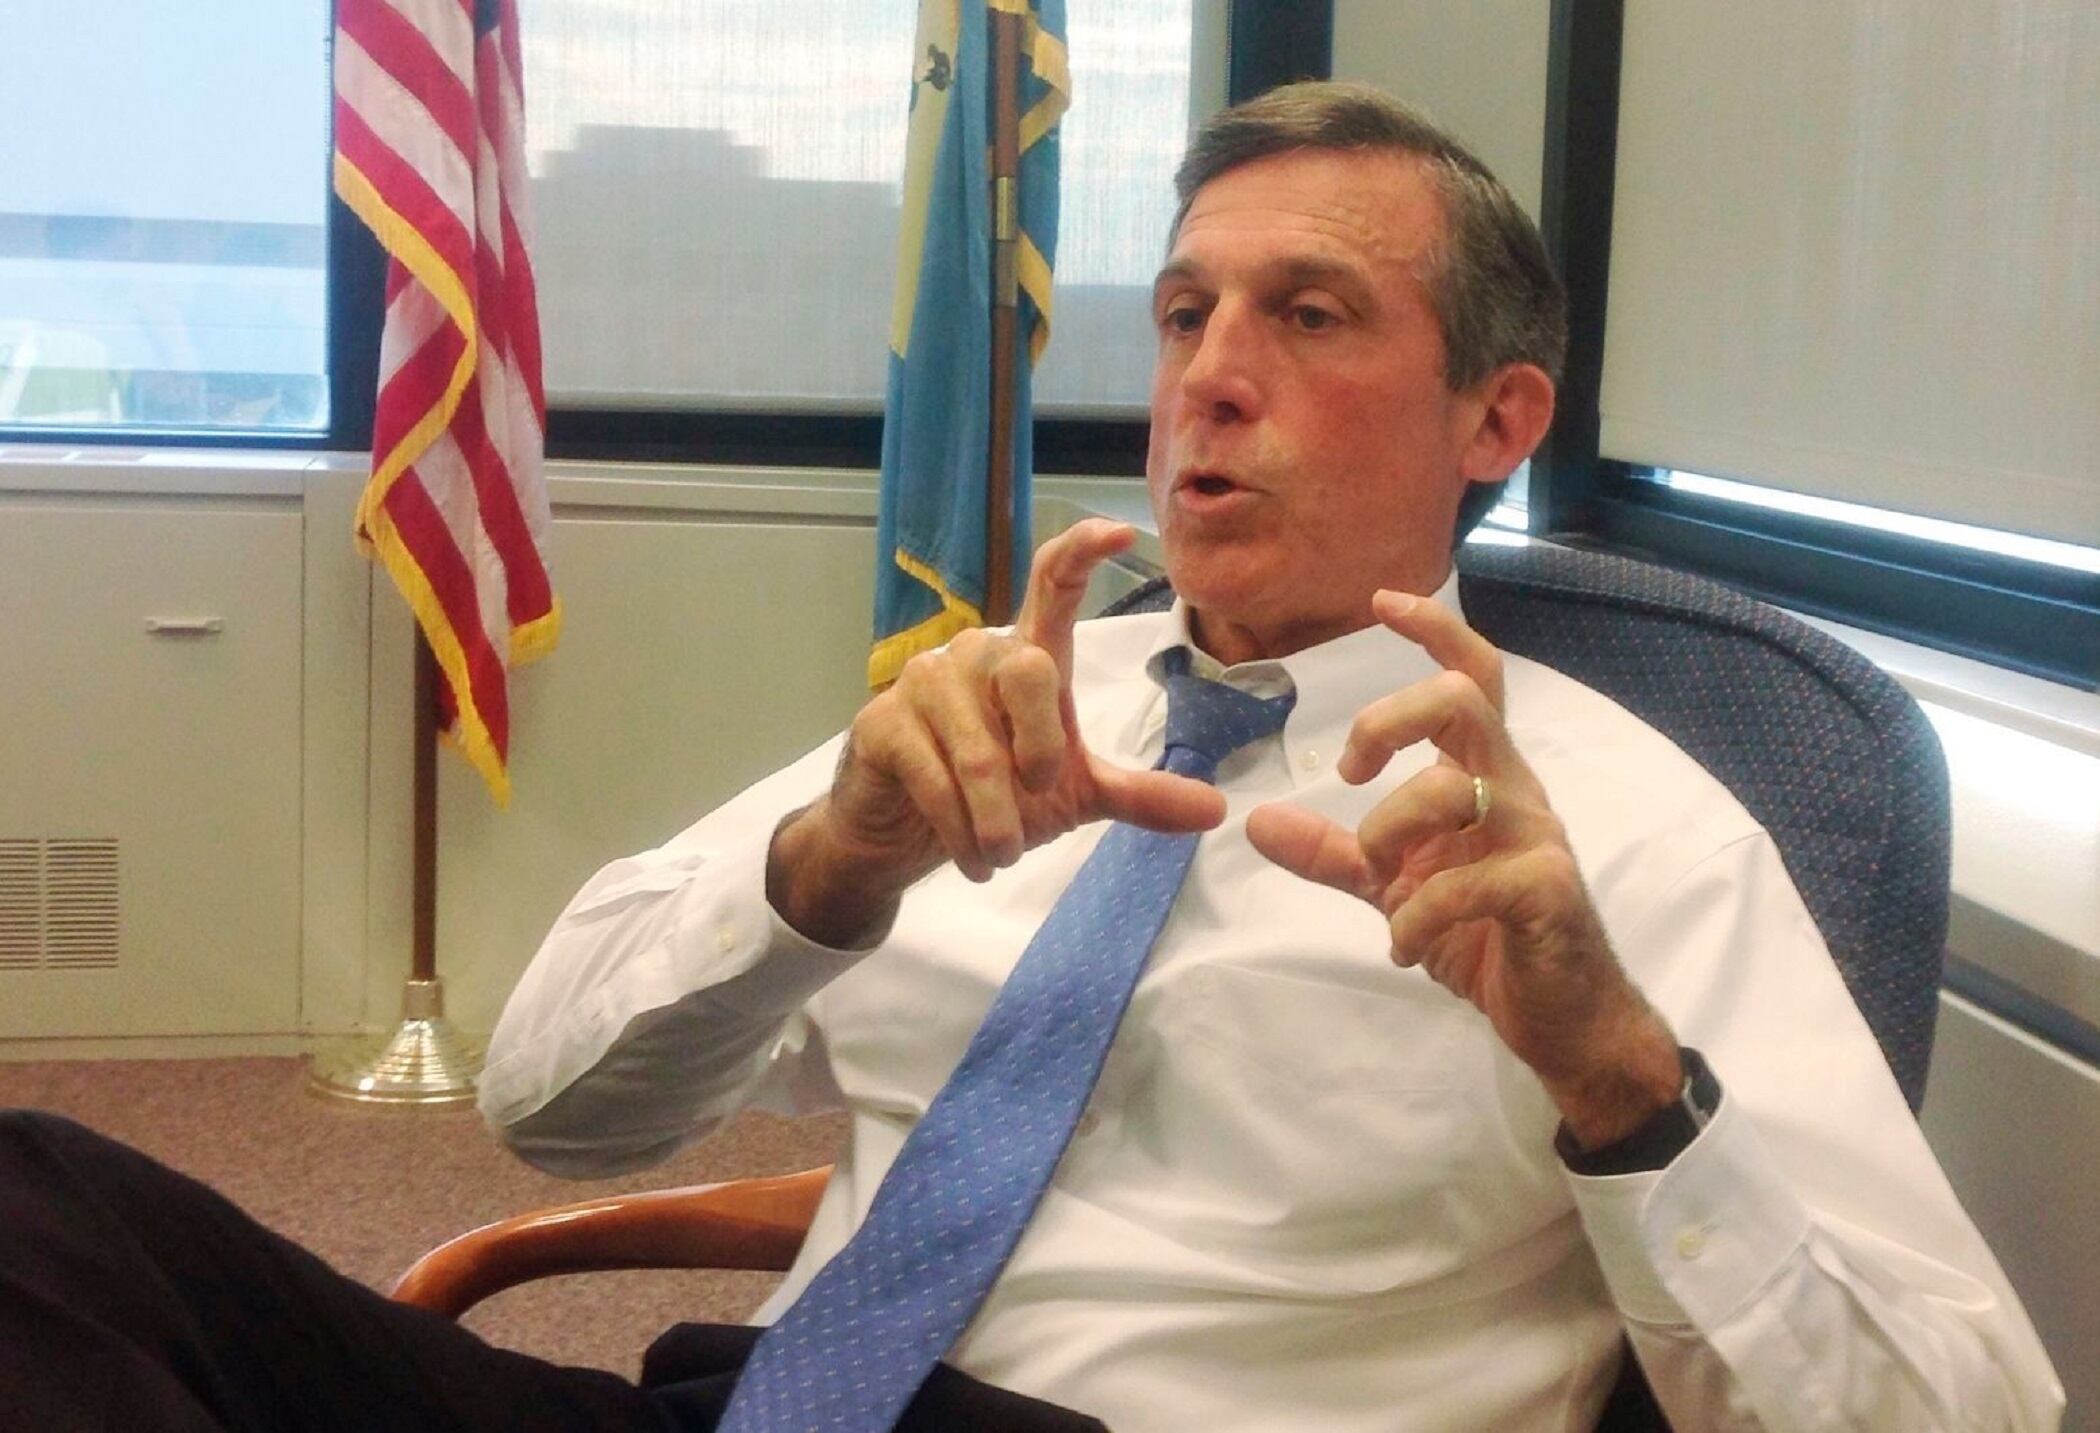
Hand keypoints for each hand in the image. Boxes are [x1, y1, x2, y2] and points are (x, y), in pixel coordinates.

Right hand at [768, 519, 1226, 947]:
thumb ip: (1138, 796)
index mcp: (1028, 656)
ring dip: (997, 818)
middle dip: (1040, 753)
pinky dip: (960, 830)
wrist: (907, 839)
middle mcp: (975, 653)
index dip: (1083, 552)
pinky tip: (971, 859)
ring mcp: (923, 682)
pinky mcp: (881, 724)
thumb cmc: (994, 798)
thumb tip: (1215, 810)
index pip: (1053, 584)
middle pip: (1028, 671)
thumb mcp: (1074, 798)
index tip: (1122, 531)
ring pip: (979, 750)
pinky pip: (934, 779)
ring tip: (1000, 853)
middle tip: (1038, 802)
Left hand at [1244, 590, 1679, 1147]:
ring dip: (1389, 831)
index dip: (1434, 631)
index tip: (1382, 600)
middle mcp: (1515, 792)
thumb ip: (1333, 854)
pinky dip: (1416, 917)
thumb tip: (1258, 821)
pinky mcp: (1547, 893)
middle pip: (1463, 702)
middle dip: (1389, 720)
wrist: (1563, 1020)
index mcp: (1483, 777)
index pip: (1472, 677)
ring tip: (1380, 886)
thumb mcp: (1397, 891)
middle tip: (1350, 772)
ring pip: (1456, 789)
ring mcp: (1536, 839)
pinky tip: (1403, 947)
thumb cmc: (1485, 938)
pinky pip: (1469, 884)